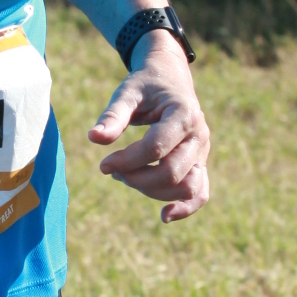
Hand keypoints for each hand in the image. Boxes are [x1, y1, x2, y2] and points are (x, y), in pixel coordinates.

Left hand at [87, 32, 210, 223]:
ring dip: (152, 191)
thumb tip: (93, 138)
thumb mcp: (127, 92)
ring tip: (126, 177)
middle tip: (111, 170)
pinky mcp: (200, 164)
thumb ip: (113, 116)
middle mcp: (199, 135)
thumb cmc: (146, 86)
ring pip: (186, 187)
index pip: (156, 148)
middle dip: (137, 177)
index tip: (103, 164)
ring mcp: (203, 153)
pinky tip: (164, 216)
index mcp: (184, 114)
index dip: (127, 160)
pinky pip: (200, 193)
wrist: (170, 80)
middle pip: (172, 172)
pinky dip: (185, 208)